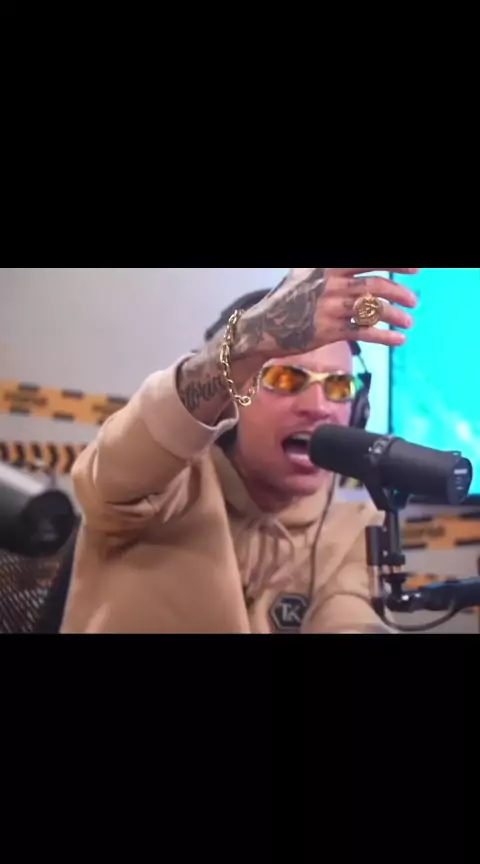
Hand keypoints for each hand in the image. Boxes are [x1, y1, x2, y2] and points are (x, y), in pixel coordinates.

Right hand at [235, 267, 418, 359]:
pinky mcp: (329, 332)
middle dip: (400, 292)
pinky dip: (385, 337)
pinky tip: (399, 340)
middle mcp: (330, 284)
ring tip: (409, 321)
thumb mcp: (308, 273)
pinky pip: (364, 333)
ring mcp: (330, 308)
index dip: (396, 263)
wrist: (265, 327)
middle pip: (376, 285)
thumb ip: (336, 268)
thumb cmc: (292, 299)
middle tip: (414, 300)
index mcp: (327, 266)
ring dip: (396, 316)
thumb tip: (368, 268)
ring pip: (373, 310)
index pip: (369, 260)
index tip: (417, 269)